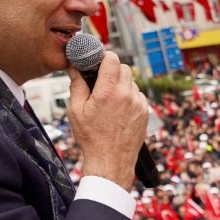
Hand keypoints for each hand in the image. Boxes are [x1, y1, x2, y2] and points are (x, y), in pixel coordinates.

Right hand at [68, 53, 149, 187]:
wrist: (111, 161)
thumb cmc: (91, 138)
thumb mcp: (76, 111)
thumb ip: (77, 85)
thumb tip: (75, 68)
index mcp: (108, 92)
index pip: (112, 59)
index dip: (105, 57)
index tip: (98, 61)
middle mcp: (127, 95)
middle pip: (124, 68)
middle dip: (112, 70)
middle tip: (102, 80)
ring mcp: (139, 103)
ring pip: (132, 82)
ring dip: (121, 84)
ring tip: (109, 100)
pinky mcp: (145, 111)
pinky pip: (138, 95)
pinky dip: (129, 96)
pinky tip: (119, 109)